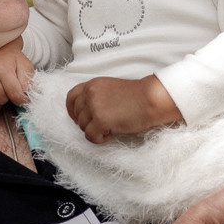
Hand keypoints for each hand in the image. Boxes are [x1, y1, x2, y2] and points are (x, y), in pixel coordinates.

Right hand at [0, 42, 34, 134]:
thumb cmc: (11, 60)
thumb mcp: (24, 66)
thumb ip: (29, 83)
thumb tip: (32, 100)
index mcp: (1, 68)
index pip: (16, 96)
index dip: (23, 100)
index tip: (24, 96)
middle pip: (0, 102)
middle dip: (7, 99)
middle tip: (7, 88)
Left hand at [64, 75, 181, 142]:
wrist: (151, 99)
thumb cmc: (138, 95)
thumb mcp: (112, 88)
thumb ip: (98, 96)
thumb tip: (89, 112)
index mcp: (93, 84)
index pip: (72, 97)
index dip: (72, 110)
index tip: (76, 118)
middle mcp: (91, 94)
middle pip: (77, 114)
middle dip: (86, 123)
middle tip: (100, 126)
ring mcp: (94, 107)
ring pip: (83, 127)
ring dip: (95, 131)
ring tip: (109, 129)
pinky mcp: (100, 120)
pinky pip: (90, 136)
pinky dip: (99, 139)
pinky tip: (110, 135)